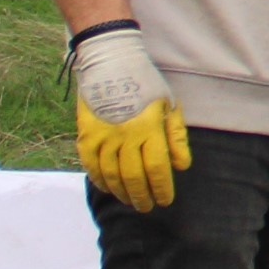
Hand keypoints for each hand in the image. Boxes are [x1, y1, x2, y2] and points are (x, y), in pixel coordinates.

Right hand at [69, 22, 189, 209]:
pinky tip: (109, 188)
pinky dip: (99, 181)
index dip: (162, 189)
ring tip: (131, 201)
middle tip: (147, 207)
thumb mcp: (168, 104)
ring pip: (112, 175)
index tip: (165, 200)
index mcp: (149, 128)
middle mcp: (126, 136)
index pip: (158, 169)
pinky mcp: (86, 135)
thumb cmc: (145, 83)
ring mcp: (103, 136)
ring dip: (122, 193)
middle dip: (143, 197)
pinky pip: (91, 166)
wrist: (111, 62)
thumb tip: (181, 166)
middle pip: (134, 177)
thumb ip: (176, 136)